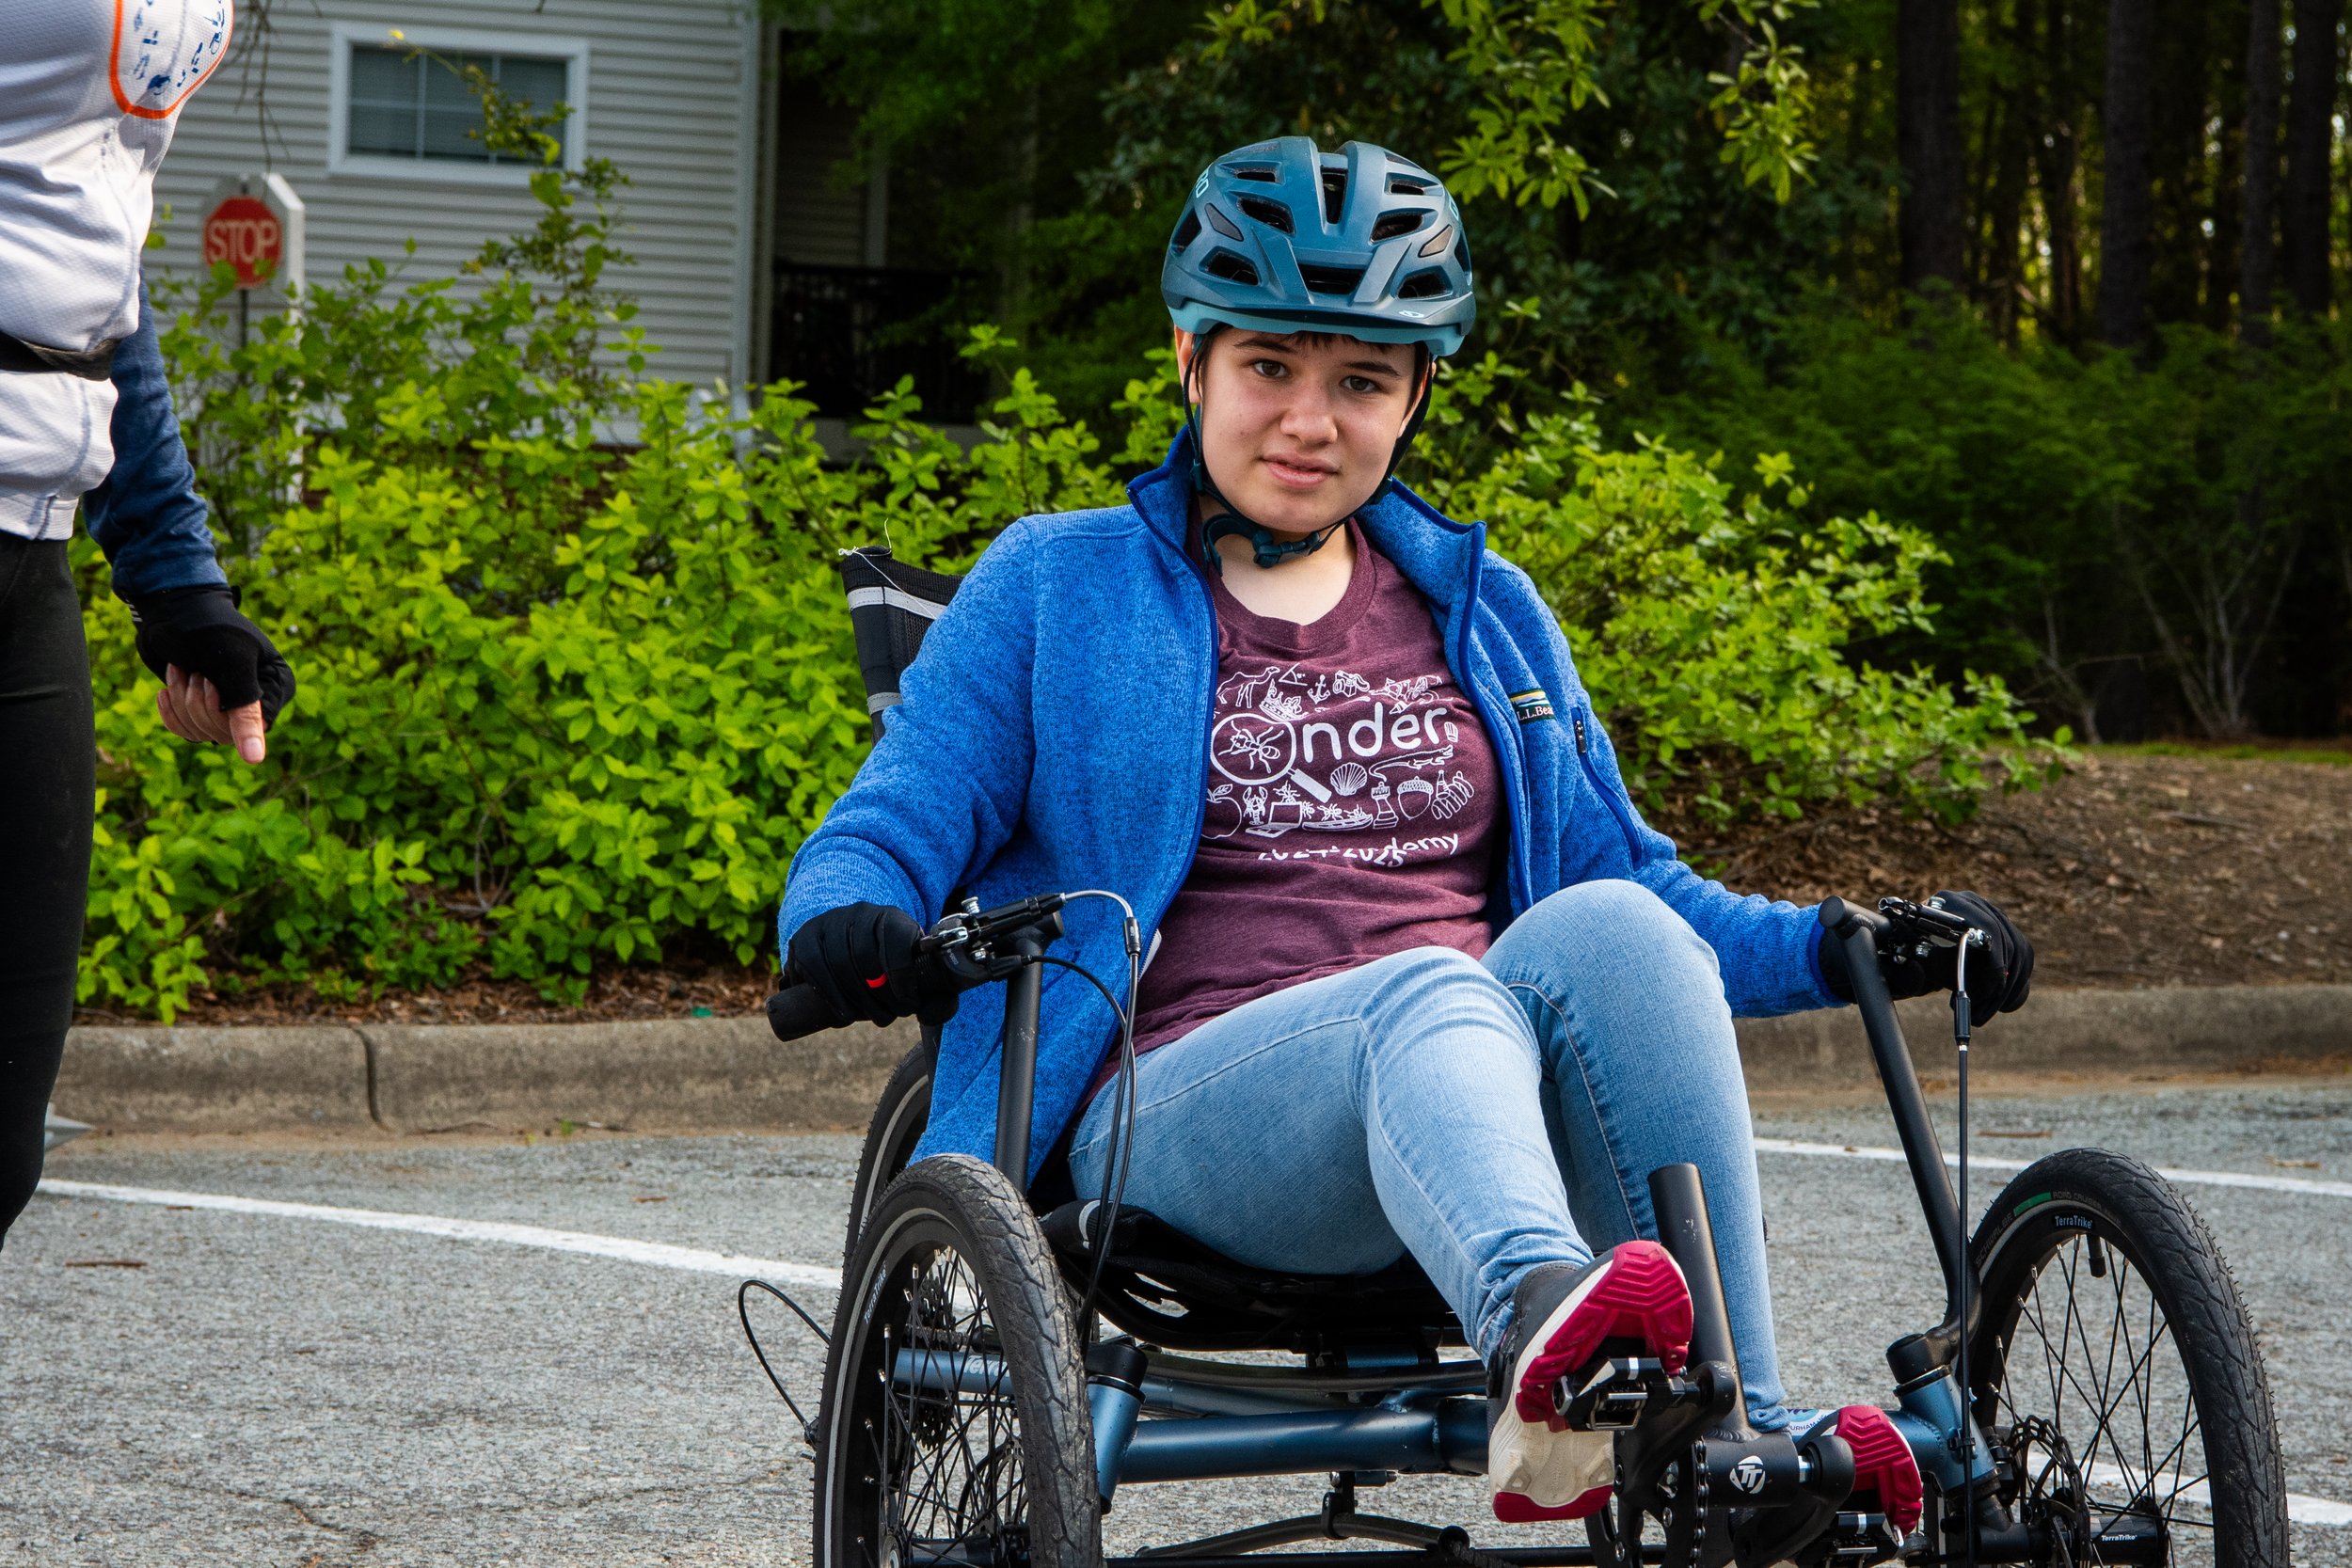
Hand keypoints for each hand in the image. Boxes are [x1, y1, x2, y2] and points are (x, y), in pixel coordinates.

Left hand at [129, 584, 294, 764]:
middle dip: (197, 703)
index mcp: (276, 688)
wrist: (169, 608)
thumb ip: (246, 711)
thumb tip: (255, 759)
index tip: (210, 680)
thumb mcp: (231, 666)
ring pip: (201, 733)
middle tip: (194, 672)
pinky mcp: (200, 708)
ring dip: (181, 701)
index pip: (253, 729)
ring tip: (182, 670)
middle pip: (224, 734)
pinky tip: (166, 689)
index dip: (223, 710)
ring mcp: (226, 706)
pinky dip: (171, 710)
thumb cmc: (206, 628)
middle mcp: (256, 700)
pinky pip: (186, 731)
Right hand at [787, 902, 932, 1026]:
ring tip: (867, 1017)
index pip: (898, 940)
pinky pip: (814, 968)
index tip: (909, 1004)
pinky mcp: (803, 939)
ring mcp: (829, 923)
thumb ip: (934, 995)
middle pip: (866, 958)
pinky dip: (830, 996)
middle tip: (887, 1017)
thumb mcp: (914, 973)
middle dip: (879, 997)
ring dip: (855, 1001)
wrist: (847, 944)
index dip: (904, 978)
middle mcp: (859, 913)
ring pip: (839, 964)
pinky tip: (844, 1013)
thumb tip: (937, 1011)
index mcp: (892, 917)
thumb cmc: (888, 965)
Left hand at [1819, 889, 2033, 1025]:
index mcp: (1949, 902)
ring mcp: (1996, 917)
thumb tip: (1917, 972)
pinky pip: (2024, 963)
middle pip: (2009, 945)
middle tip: (1979, 1015)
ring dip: (2006, 992)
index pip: (1987, 929)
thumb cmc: (1904, 960)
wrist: (1910, 956)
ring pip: (2020, 956)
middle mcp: (1977, 904)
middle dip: (1997, 986)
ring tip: (1981, 1015)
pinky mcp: (2008, 936)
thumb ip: (1905, 974)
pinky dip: (2015, 988)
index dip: (1992, 964)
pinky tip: (1998, 1006)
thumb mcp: (1902, 969)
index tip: (1982, 994)